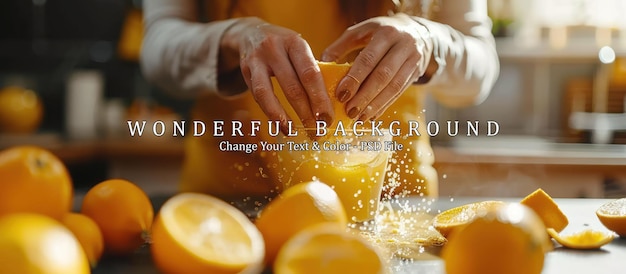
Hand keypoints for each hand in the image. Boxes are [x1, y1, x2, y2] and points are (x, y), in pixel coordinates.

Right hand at [237, 18, 332, 133]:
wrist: (250, 33)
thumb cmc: (284, 47)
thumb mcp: (299, 50)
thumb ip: (311, 71)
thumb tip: (328, 106)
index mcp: (295, 43)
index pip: (310, 74)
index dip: (320, 98)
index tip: (328, 118)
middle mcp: (274, 48)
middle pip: (292, 86)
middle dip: (306, 112)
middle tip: (317, 131)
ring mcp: (256, 59)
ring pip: (267, 92)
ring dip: (282, 116)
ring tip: (294, 131)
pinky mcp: (244, 71)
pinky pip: (257, 96)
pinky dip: (270, 113)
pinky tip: (280, 125)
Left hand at [321, 13, 433, 119]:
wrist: (417, 32)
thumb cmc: (381, 32)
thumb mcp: (362, 31)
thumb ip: (341, 45)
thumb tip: (322, 62)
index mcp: (386, 33)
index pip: (369, 59)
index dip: (355, 79)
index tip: (341, 95)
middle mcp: (403, 45)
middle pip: (383, 75)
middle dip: (365, 96)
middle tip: (349, 112)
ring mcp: (414, 59)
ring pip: (394, 87)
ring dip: (376, 105)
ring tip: (359, 118)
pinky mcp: (417, 72)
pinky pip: (400, 92)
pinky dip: (385, 105)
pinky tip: (372, 115)